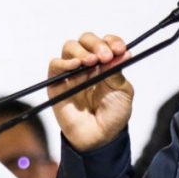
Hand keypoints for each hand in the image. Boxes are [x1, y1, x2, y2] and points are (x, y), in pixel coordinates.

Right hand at [48, 32, 133, 150]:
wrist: (100, 137)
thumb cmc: (113, 114)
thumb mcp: (123, 92)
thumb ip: (118, 72)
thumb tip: (122, 53)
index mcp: (105, 63)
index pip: (106, 42)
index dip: (112, 42)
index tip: (120, 50)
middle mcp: (88, 64)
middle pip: (86, 40)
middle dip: (96, 44)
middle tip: (105, 56)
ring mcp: (72, 72)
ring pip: (70, 47)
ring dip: (81, 50)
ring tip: (91, 61)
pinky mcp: (57, 83)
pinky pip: (55, 65)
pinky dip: (64, 62)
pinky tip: (76, 66)